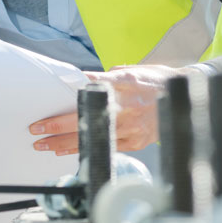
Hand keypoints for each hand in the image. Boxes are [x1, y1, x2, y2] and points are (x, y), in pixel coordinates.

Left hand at [28, 64, 178, 155]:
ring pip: (93, 136)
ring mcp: (132, 127)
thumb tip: (78, 81)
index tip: (46, 104)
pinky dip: (85, 148)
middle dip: (57, 126)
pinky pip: (105, 147)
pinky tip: (66, 151)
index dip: (65, 100)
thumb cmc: (154, 82)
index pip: (88, 90)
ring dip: (65, 143)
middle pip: (85, 118)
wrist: (184, 100)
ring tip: (45, 145)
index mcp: (124, 84)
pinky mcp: (136, 142)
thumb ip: (104, 78)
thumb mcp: (131, 71)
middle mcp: (127, 106)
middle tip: (37, 130)